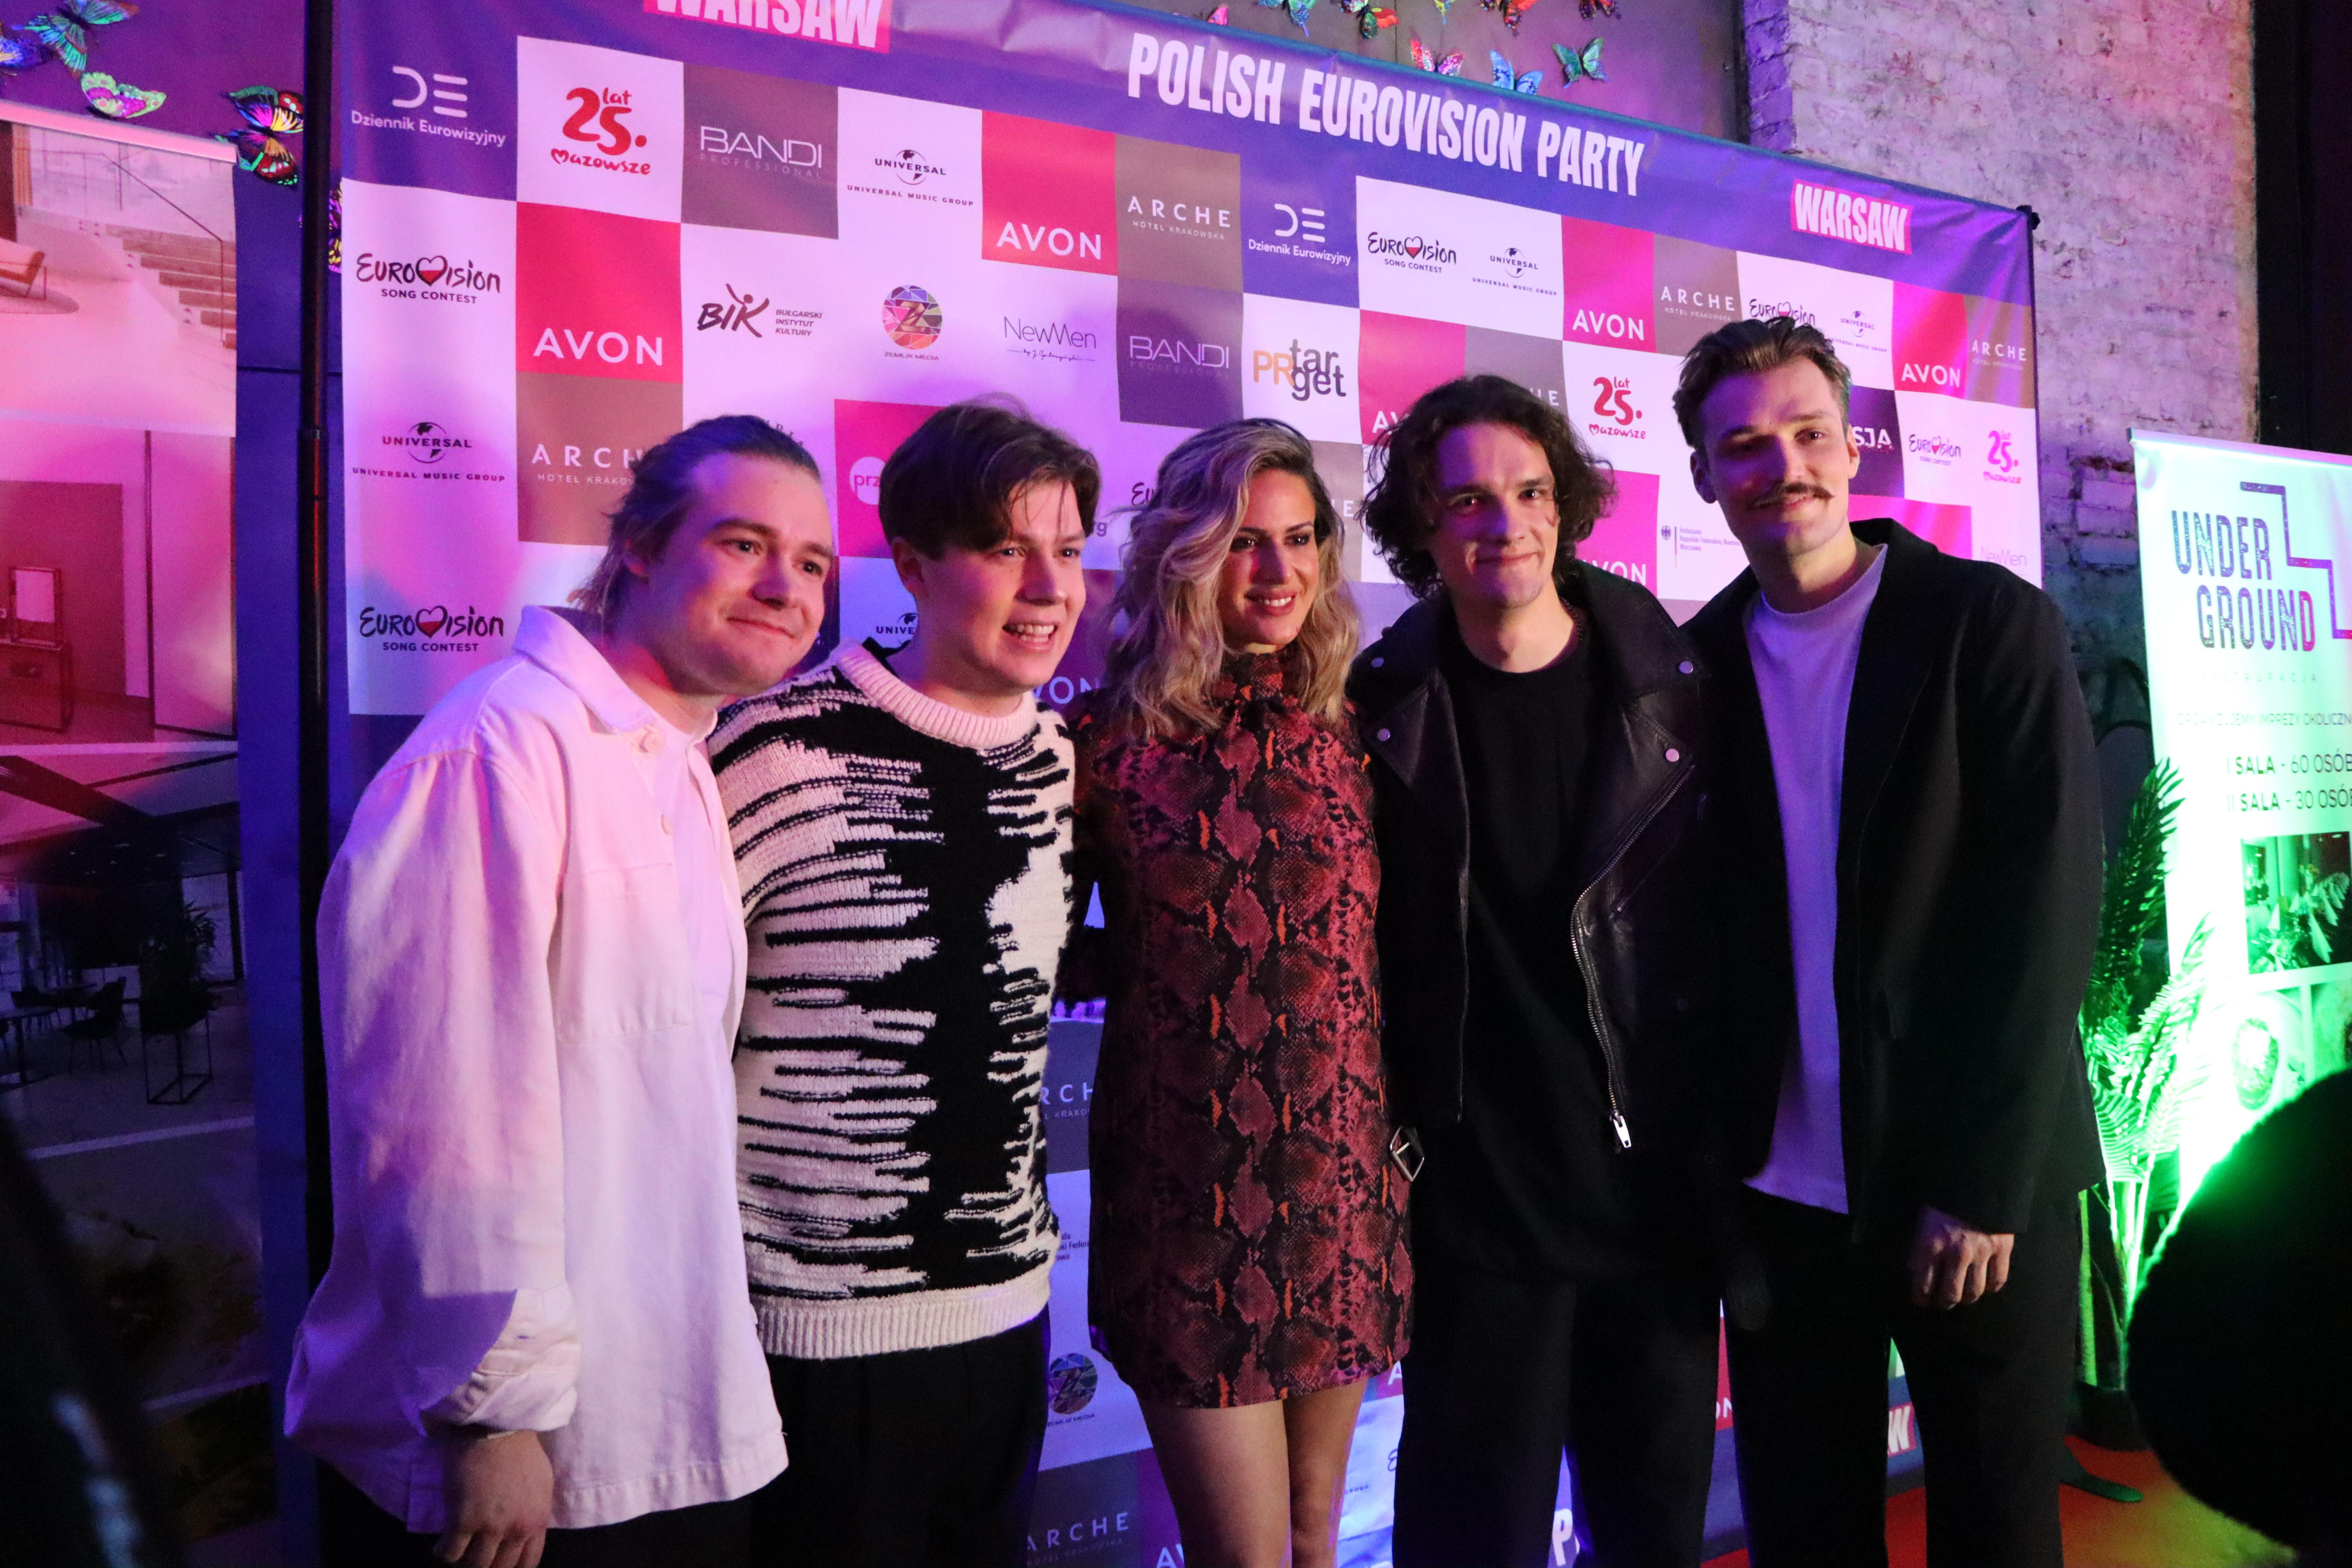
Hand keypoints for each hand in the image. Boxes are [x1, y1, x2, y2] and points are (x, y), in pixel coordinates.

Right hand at [436, 1428, 551, 1567]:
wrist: (494, 1426)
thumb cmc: (518, 1449)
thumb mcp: (540, 1484)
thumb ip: (532, 1511)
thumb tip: (522, 1531)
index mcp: (537, 1519)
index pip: (528, 1563)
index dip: (510, 1567)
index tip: (496, 1562)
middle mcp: (517, 1528)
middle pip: (500, 1567)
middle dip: (485, 1565)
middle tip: (472, 1555)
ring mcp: (490, 1526)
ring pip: (474, 1565)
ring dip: (463, 1561)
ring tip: (456, 1550)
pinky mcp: (463, 1520)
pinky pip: (450, 1552)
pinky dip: (442, 1552)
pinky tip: (439, 1545)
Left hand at [1906, 1206, 2013, 1309]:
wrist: (1976, 1176)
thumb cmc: (1942, 1197)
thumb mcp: (1921, 1220)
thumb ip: (1919, 1247)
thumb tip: (1915, 1271)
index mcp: (1930, 1244)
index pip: (1922, 1285)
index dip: (1920, 1298)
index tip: (1920, 1301)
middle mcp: (1955, 1253)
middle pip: (1950, 1295)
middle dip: (1943, 1303)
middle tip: (1941, 1302)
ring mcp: (1981, 1253)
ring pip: (1974, 1292)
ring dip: (1966, 1298)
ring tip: (1962, 1296)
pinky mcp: (2002, 1249)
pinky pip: (1998, 1280)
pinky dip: (1990, 1286)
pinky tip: (1984, 1284)